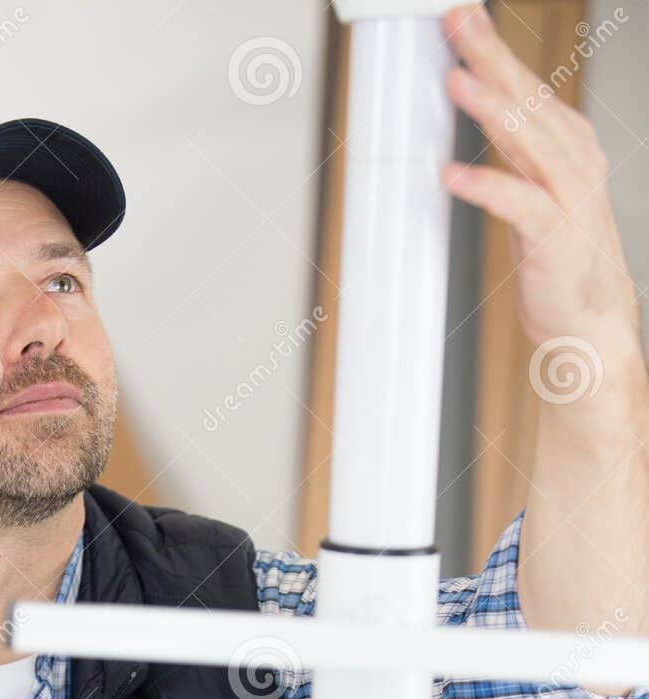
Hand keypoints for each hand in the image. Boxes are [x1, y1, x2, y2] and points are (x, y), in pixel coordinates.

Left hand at [442, 4, 641, 364]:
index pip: (526, 86)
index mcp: (568, 146)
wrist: (591, 324)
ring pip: (525, 141)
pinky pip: (515, 204)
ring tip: (456, 81)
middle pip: (526, 99)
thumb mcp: (536, 193)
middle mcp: (572, 161)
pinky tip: (452, 174)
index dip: (493, 49)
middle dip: (489, 57)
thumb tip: (482, 113)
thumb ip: (513, 155)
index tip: (462, 17)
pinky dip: (484, 187)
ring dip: (489, 109)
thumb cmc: (561, 262)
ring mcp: (567, 196)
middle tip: (456, 23)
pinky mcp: (553, 236)